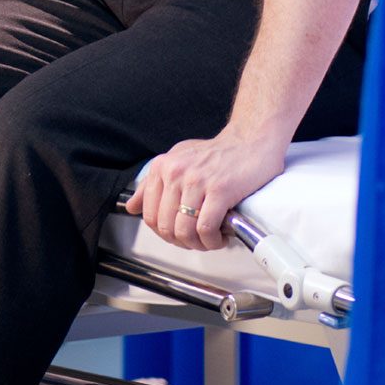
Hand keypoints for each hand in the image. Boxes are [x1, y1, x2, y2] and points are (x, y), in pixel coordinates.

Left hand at [124, 127, 289, 251]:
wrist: (252, 140)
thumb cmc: (218, 153)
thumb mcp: (179, 159)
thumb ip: (152, 183)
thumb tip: (132, 206)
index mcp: (163, 166)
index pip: (149, 215)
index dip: (164, 233)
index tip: (179, 234)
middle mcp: (176, 172)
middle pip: (166, 227)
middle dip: (181, 241)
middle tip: (197, 240)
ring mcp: (197, 181)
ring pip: (184, 231)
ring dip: (198, 244)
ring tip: (210, 240)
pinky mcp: (220, 190)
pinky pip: (206, 228)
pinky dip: (212, 241)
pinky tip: (221, 236)